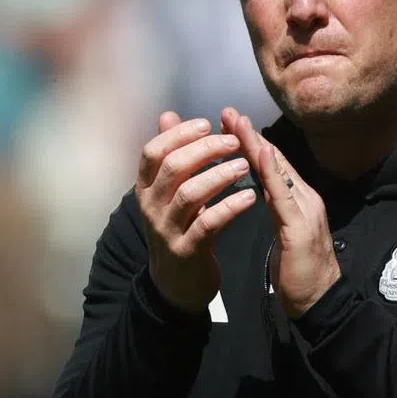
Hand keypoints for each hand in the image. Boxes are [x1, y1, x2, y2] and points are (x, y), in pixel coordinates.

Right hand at [136, 112, 257, 314]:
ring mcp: (166, 230)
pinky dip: (230, 207)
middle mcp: (151, 207)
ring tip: (246, 165)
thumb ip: (170, 154)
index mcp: (145, 188)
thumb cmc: (179, 227)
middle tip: (235, 141)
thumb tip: (167, 114)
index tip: (207, 123)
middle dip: (206, 149)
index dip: (179, 133)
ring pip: (190, 194)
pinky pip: (208, 223)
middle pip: (173, 167)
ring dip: (220, 175)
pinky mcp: (187, 250)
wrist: (177, 283)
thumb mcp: (169, 192)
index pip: (153, 151)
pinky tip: (251, 198)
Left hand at [221, 108, 340, 318]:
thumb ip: (276, 211)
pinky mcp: (301, 227)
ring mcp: (306, 210)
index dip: (252, 143)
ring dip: (257, 145)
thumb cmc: (300, 274)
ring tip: (237, 123)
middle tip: (228, 111)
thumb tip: (262, 192)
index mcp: (299, 201)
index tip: (230, 123)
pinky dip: (273, 173)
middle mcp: (305, 199)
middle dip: (251, 136)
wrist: (320, 303)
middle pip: (276, 161)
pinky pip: (284, 196)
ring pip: (279, 172)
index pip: (273, 166)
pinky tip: (262, 155)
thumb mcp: (284, 235)